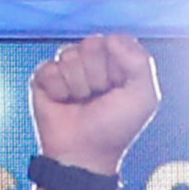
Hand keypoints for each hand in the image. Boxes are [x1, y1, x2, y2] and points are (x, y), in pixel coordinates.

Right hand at [30, 34, 159, 174]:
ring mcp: (69, 69)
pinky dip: (58, 89)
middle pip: (92, 44)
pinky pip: (49, 68)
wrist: (84, 151)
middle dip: (98, 74)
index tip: (120, 87)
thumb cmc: (116, 127)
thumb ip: (140, 62)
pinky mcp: (45, 77)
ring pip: (70, 55)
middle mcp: (93, 63)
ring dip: (79, 84)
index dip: (118, 65)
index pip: (116, 41)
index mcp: (119, 65)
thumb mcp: (143, 97)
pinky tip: (63, 102)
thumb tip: (111, 38)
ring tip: (82, 102)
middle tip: (100, 96)